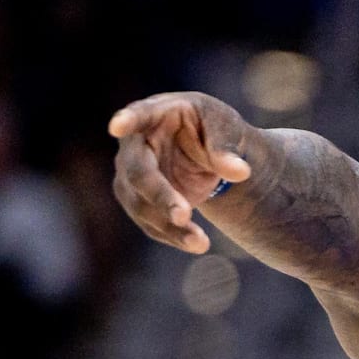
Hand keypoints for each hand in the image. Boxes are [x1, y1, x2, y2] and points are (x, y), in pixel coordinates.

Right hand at [109, 92, 252, 253]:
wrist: (207, 152)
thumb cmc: (212, 127)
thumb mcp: (225, 127)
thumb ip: (227, 148)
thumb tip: (241, 173)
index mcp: (155, 113)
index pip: (139, 115)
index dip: (127, 120)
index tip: (118, 125)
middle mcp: (134, 145)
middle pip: (138, 173)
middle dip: (160, 196)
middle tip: (183, 216)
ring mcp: (130, 176)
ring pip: (141, 206)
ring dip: (169, 227)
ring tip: (201, 243)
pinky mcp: (138, 202)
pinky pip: (151, 224)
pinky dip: (173, 236)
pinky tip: (195, 244)